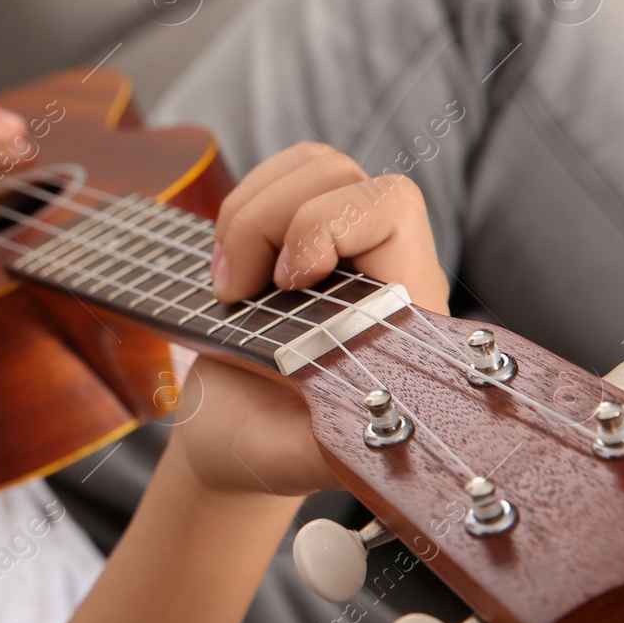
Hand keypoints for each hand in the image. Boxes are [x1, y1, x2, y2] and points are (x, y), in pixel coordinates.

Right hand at [169, 142, 449, 498]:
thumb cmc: (263, 448)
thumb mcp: (291, 458)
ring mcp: (335, 241)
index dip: (329, 225)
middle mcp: (376, 266)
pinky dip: (238, 206)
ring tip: (228, 282)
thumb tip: (376, 428)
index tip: (285, 282)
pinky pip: (278, 176)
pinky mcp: (294, 230)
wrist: (227, 438)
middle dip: (269, 220)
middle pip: (342, 173)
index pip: (394, 210)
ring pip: (310, 164)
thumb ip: (333, 445)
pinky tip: (226, 263)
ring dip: (248, 212)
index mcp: (397, 313)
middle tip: (237, 292)